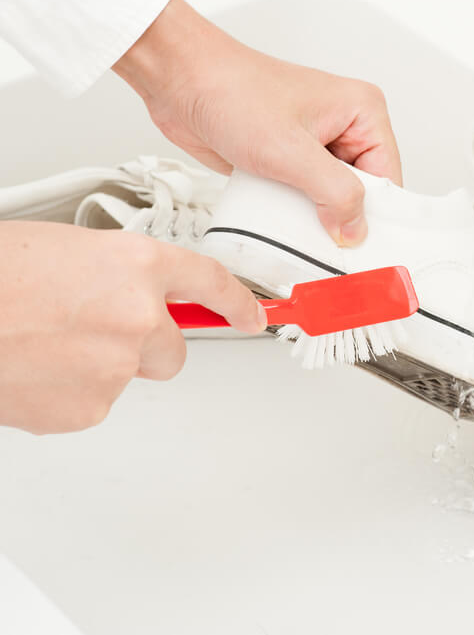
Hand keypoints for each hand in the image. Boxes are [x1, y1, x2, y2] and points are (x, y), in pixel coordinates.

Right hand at [0, 222, 265, 433]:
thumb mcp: (64, 252)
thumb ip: (116, 276)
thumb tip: (133, 298)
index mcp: (135, 264)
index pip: (209, 281)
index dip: (237, 301)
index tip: (253, 315)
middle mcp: (138, 315)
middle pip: (175, 348)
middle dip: (147, 344)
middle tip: (92, 331)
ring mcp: (115, 366)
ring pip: (129, 376)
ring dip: (98, 366)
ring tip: (41, 343)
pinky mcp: (88, 409)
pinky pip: (94, 404)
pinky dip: (68, 392)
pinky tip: (32, 368)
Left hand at [113, 0, 401, 246]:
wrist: (179, 80)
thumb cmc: (230, 90)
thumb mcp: (291, 151)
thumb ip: (333, 193)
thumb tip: (355, 230)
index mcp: (362, 111)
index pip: (388, 178)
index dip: (375, 215)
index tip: (362, 247)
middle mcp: (344, 126)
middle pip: (363, 192)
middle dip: (344, 219)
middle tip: (330, 247)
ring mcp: (316, 144)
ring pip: (332, 198)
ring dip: (316, 219)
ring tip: (301, 231)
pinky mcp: (289, 159)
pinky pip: (304, 198)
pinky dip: (294, 214)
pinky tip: (282, 222)